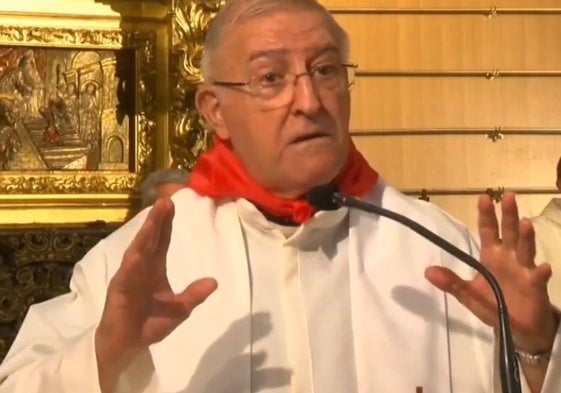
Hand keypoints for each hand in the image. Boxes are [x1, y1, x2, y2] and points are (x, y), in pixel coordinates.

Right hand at [95, 198, 216, 391]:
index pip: (161, 241)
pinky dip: (132, 265)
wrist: (128, 345)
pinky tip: (137, 254)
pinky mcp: (119, 292)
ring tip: (153, 218)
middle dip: (157, 221)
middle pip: (150, 240)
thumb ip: (194, 294)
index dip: (166, 223)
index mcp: (154, 268)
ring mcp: (128, 277)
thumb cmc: (150, 323)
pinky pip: (126, 276)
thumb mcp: (180, 309)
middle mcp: (140, 268)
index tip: (173, 204)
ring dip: (145, 235)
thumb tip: (214, 281)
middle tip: (165, 200)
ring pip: (137, 251)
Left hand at [425, 192, 557, 352]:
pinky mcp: (535, 288)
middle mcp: (509, 259)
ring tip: (525, 223)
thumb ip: (451, 283)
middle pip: (509, 233)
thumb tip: (428, 272)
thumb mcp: (469, 295)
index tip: (484, 198)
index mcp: (492, 257)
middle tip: (508, 197)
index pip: (489, 232)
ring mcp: (524, 271)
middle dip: (508, 216)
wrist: (518, 329)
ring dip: (525, 237)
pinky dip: (540, 273)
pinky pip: (538, 279)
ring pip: (525, 250)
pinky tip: (543, 268)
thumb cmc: (494, 305)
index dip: (487, 216)